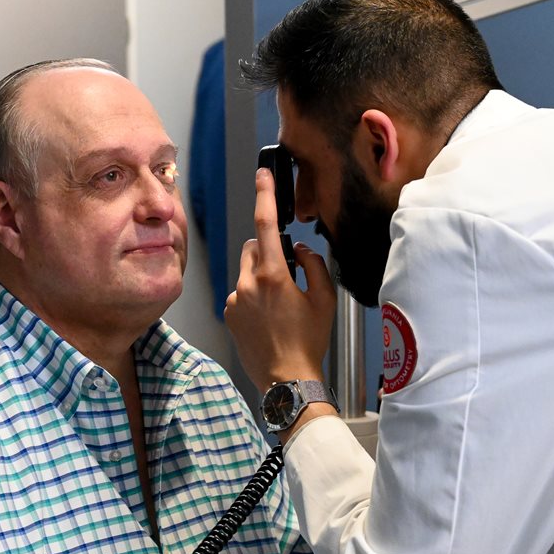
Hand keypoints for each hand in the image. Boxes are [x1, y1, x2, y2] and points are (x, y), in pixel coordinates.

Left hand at [224, 168, 336, 393]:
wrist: (287, 379)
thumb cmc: (309, 342)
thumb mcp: (324, 300)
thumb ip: (313, 265)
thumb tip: (301, 250)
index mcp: (274, 276)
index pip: (267, 225)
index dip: (265, 196)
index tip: (263, 175)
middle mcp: (248, 283)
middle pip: (253, 247)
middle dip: (267, 250)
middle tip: (287, 272)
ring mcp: (235, 300)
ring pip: (246, 271)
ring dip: (260, 277)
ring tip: (279, 306)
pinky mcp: (228, 314)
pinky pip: (239, 293)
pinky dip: (251, 297)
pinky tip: (267, 319)